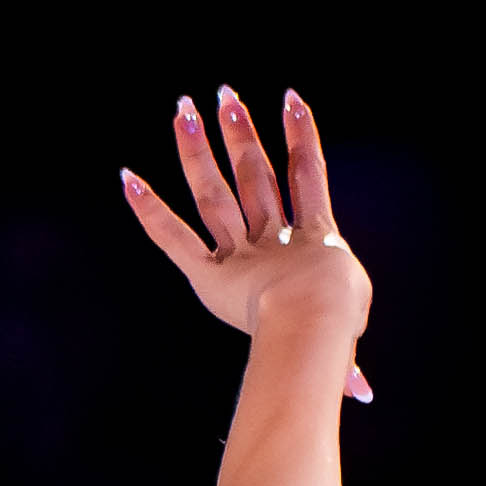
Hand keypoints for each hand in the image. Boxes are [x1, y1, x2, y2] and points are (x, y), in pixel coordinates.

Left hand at [120, 84, 373, 400]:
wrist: (315, 322)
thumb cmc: (337, 331)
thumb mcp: (344, 343)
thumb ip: (344, 363)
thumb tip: (358, 392)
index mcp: (313, 241)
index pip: (308, 176)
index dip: (301, 136)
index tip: (291, 98)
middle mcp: (273, 238)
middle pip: (254, 174)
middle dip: (240, 134)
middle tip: (225, 93)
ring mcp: (239, 252)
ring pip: (214, 193)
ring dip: (198, 150)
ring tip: (184, 108)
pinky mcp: (207, 275)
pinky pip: (172, 238)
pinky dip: (148, 211)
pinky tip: (126, 178)